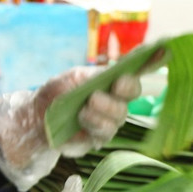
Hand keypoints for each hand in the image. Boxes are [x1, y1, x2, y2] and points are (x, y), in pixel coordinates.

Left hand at [0, 66, 141, 189]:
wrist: (35, 117)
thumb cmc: (56, 93)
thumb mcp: (72, 78)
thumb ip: (94, 76)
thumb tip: (115, 71)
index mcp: (111, 81)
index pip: (135, 70)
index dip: (149, 62)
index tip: (157, 52)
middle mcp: (115, 100)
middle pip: (133, 94)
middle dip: (125, 89)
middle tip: (111, 86)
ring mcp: (109, 121)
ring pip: (120, 116)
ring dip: (105, 109)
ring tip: (87, 106)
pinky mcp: (97, 139)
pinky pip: (105, 133)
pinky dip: (95, 124)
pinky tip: (83, 118)